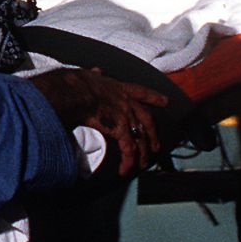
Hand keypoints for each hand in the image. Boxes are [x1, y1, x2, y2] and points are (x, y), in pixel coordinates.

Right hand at [29, 67, 167, 176]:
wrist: (75, 91)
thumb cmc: (77, 83)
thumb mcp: (89, 75)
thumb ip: (95, 75)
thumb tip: (96, 71)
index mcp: (119, 88)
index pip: (141, 92)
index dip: (153, 97)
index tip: (165, 101)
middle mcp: (126, 103)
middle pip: (146, 119)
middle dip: (153, 133)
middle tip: (156, 145)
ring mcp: (126, 117)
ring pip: (141, 138)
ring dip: (142, 153)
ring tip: (143, 164)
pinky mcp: (121, 130)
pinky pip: (128, 149)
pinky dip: (128, 161)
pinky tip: (125, 170)